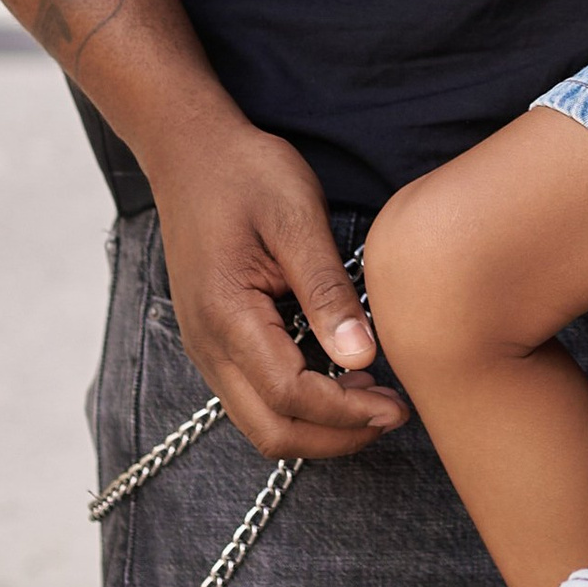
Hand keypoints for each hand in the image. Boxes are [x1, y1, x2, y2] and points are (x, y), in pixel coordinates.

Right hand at [142, 109, 409, 461]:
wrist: (189, 150)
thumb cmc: (245, 173)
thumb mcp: (296, 218)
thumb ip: (327, 290)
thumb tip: (363, 355)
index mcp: (227, 315)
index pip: (289, 394)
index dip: (347, 412)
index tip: (398, 405)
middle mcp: (208, 344)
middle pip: (271, 430)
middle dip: (336, 436)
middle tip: (393, 413)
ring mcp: (207, 346)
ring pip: (260, 422)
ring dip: (318, 426)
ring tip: (374, 396)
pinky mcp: (215, 340)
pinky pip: (254, 396)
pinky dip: (299, 405)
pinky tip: (341, 375)